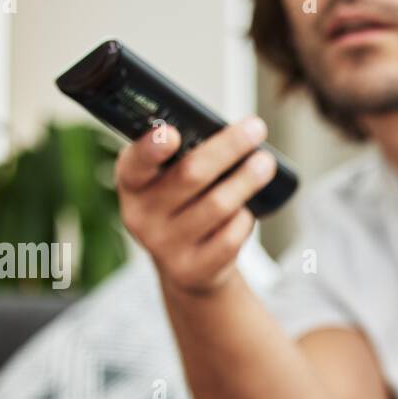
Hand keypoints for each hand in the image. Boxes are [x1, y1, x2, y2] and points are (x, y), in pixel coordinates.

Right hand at [115, 117, 276, 293]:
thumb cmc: (183, 206)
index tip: (172, 134)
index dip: (151, 148)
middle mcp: (140, 216)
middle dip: (227, 148)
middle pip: (190, 175)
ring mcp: (164, 246)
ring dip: (247, 180)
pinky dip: (245, 219)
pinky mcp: (192, 269)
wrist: (185, 266)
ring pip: (217, 205)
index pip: (135, 164)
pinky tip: (249, 209)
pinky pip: (230, 236)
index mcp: (132, 183)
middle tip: (255, 129)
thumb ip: (186, 158)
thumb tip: (233, 136)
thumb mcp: (170, 180)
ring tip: (265, 164)